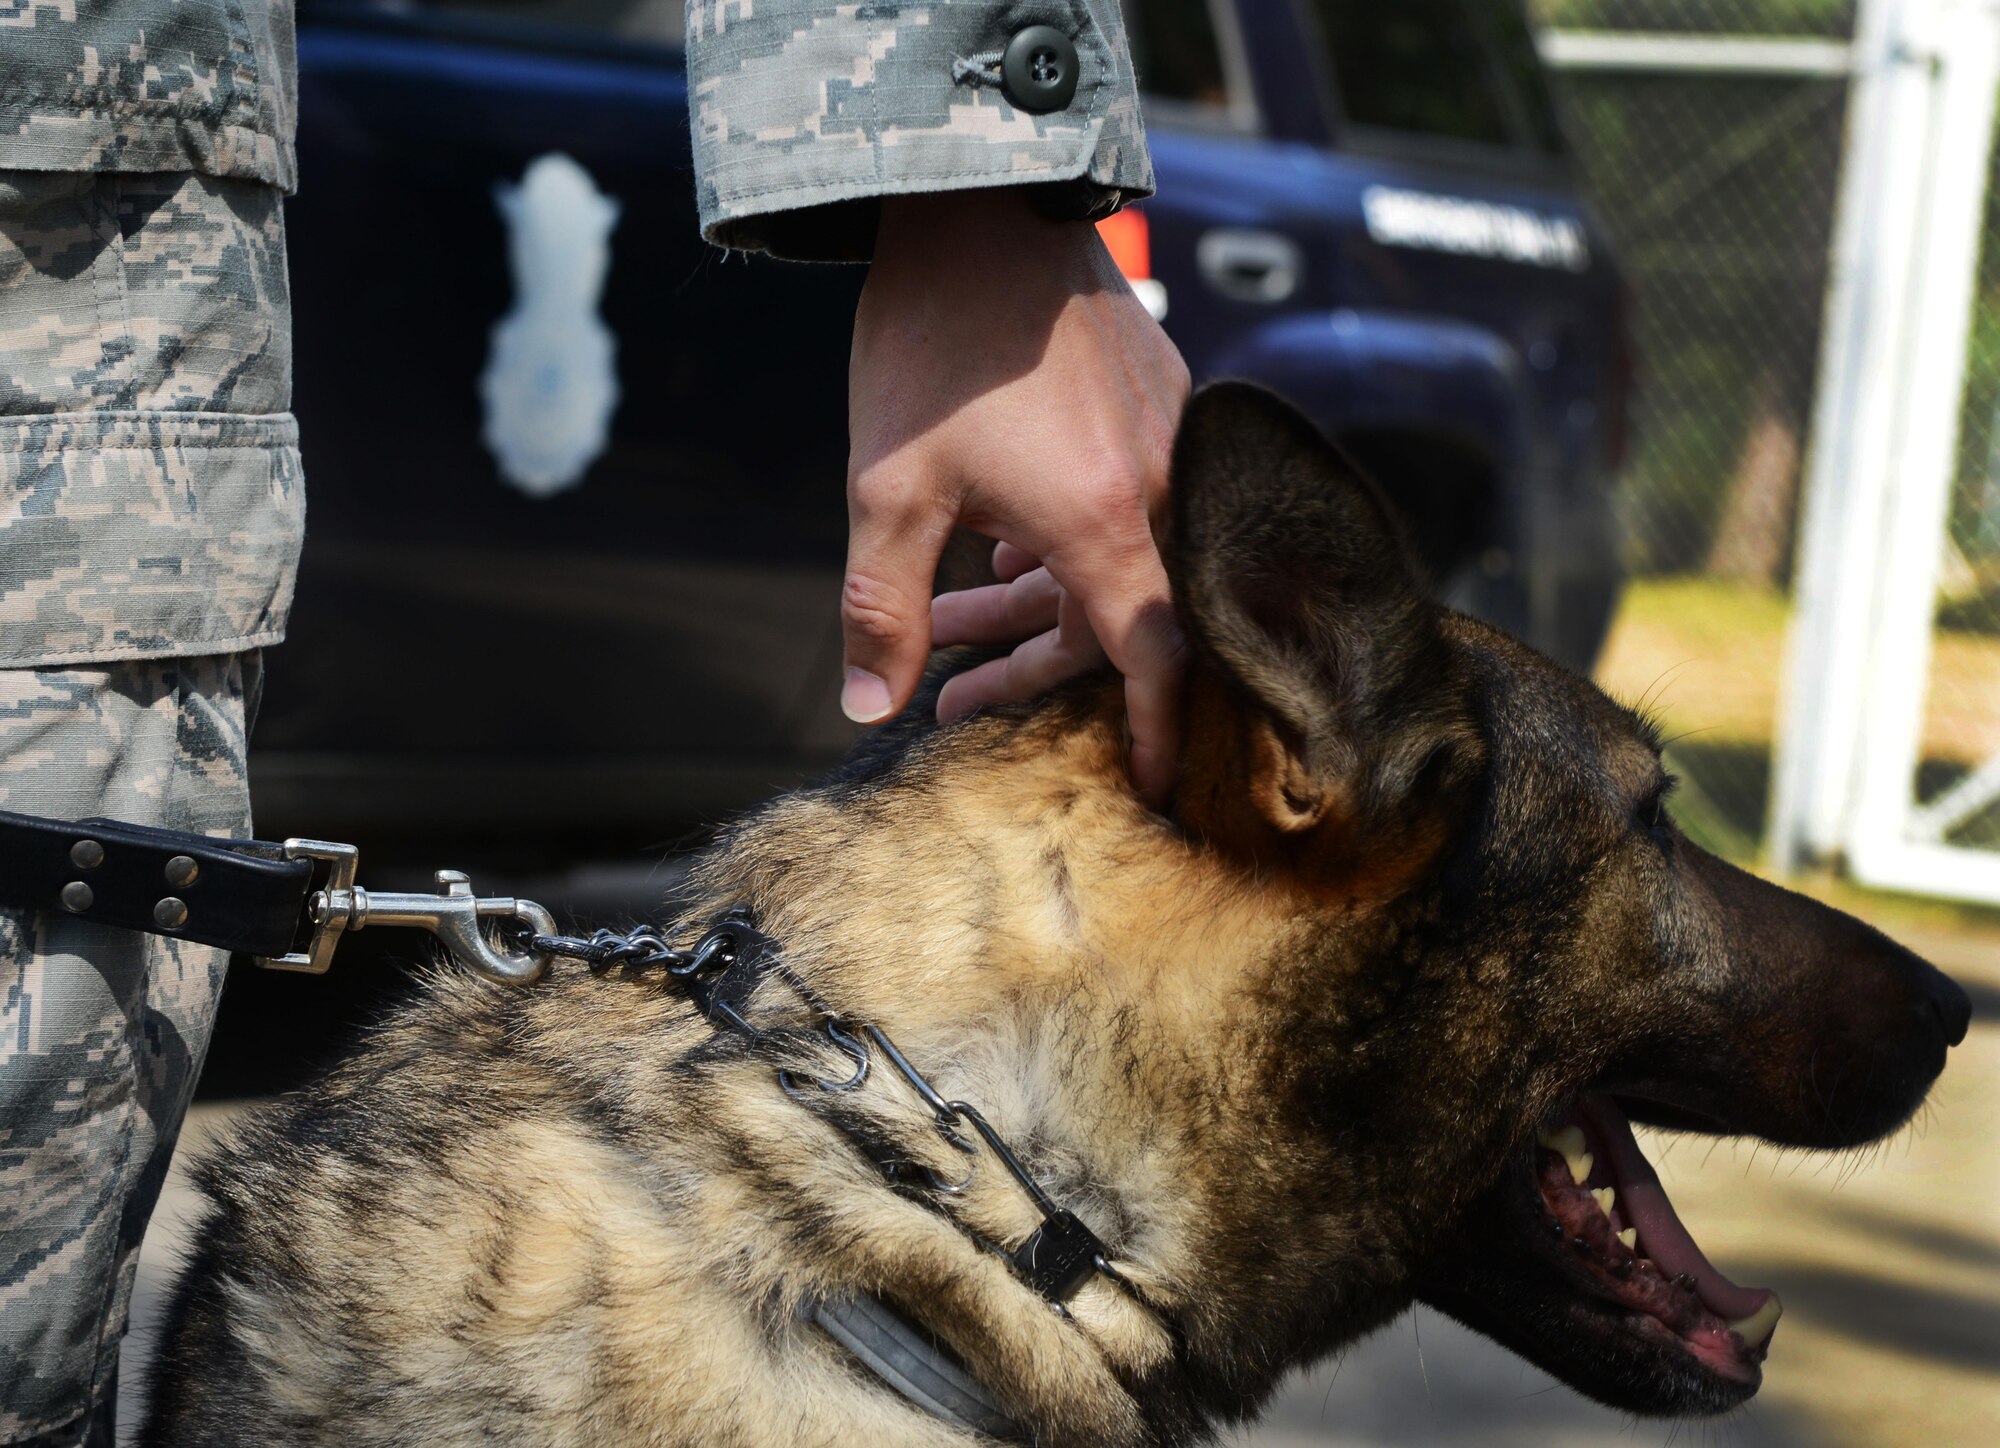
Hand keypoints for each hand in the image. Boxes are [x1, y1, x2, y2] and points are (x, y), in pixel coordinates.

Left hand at [841, 189, 1189, 805]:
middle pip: (1119, 617)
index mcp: (1107, 519)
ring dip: (1030, 602)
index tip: (1150, 789)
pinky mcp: (1157, 399)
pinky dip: (1062, 543)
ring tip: (949, 625)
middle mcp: (1161, 486)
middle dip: (1031, 666)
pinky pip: (1125, 503)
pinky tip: (998, 551)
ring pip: (1113, 558)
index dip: (1155, 734)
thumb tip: (866, 706)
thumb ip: (882, 606)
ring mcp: (1165, 439)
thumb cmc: (933, 343)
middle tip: (957, 698)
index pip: (1155, 660)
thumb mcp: (889, 487)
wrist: (977, 199)